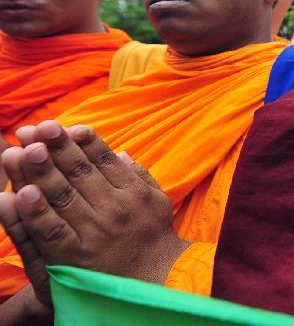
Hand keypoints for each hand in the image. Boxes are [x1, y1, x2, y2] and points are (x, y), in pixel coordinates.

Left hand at [0, 121, 188, 302]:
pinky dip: (35, 213)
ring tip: (23, 150)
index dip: (83, 141)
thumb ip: (138, 175)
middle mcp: (115, 207)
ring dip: (41, 172)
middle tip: (38, 128)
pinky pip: (52, 231)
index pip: (104, 159)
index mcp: (132, 191)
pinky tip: (21, 194)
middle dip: (56, 148)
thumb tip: (119, 152)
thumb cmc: (155, 237)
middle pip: (79, 172)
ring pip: (62, 196)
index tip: (65, 126)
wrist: (156, 282)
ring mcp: (95, 231)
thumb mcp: (157, 200)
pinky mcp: (77, 256)